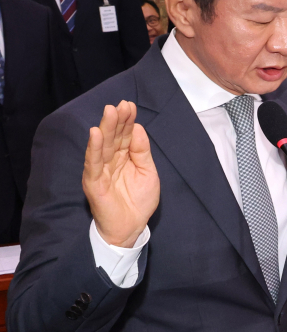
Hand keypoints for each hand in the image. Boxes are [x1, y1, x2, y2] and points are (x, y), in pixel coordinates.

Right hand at [83, 101, 159, 247]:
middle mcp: (111, 160)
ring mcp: (101, 170)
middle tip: (121, 105)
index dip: (127, 121)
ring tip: (109, 112)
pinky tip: (95, 134)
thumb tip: (138, 128)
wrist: (131, 227)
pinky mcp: (93, 181)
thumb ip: (142, 152)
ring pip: (103, 145)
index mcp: (125, 157)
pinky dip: (94, 148)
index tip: (130, 105)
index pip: (125, 135)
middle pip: (113, 137)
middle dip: (117, 120)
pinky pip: (93, 163)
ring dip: (106, 128)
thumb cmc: (139, 201)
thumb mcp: (148, 172)